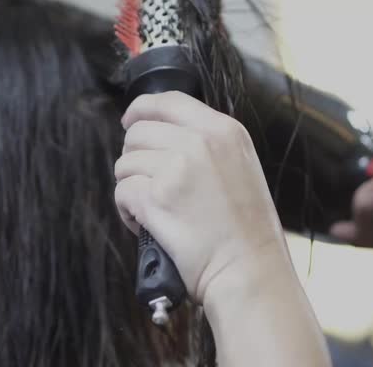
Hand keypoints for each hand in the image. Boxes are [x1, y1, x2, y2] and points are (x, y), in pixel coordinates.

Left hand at [114, 91, 290, 304]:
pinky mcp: (155, 198)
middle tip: (149, 182)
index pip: (169, 100)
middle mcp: (200, 142)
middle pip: (139, 131)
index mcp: (224, 131)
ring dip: (132, 186)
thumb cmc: (247, 232)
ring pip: (125, 163)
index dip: (142, 109)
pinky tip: (146, 224)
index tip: (130, 121)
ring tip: (153, 209)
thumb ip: (208, 144)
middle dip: (135, 157)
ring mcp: (176, 168)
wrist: (250, 271)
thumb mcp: (241, 167)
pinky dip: (127, 211)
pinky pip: (122, 192)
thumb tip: (164, 135)